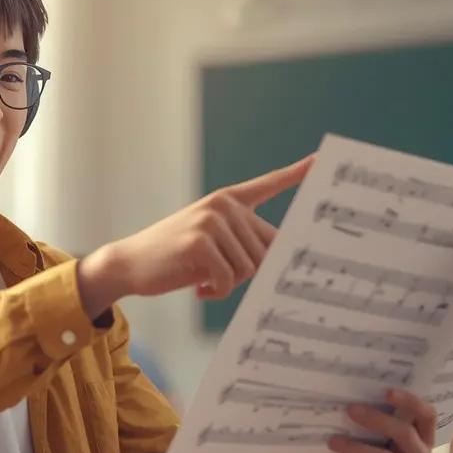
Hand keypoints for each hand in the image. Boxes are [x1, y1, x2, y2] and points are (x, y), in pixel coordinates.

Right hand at [76, 155, 313, 317]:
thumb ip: (245, 244)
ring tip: (204, 280)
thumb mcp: (213, 244)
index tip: (322, 160)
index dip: (297, 173)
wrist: (130, 263)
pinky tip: (199, 289)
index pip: (268, 184)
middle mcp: (223, 205)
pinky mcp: (200, 240)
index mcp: (228, 201)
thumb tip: (283, 262)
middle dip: (245, 274)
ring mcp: (211, 220)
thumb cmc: (176, 258)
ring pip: (249, 268)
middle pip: (265, 251)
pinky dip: (217, 292)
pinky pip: (229, 279)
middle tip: (217, 277)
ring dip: (229, 285)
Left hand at [283, 389, 436, 452]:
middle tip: (350, 409)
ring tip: (334, 440)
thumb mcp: (361, 425)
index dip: (411, 402)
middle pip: (405, 433)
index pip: (426, 414)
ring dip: (358, 447)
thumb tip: (352, 388)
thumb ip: (366, 409)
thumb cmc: (353, 443)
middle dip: (376, 419)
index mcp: (418, 433)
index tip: (386, 391)